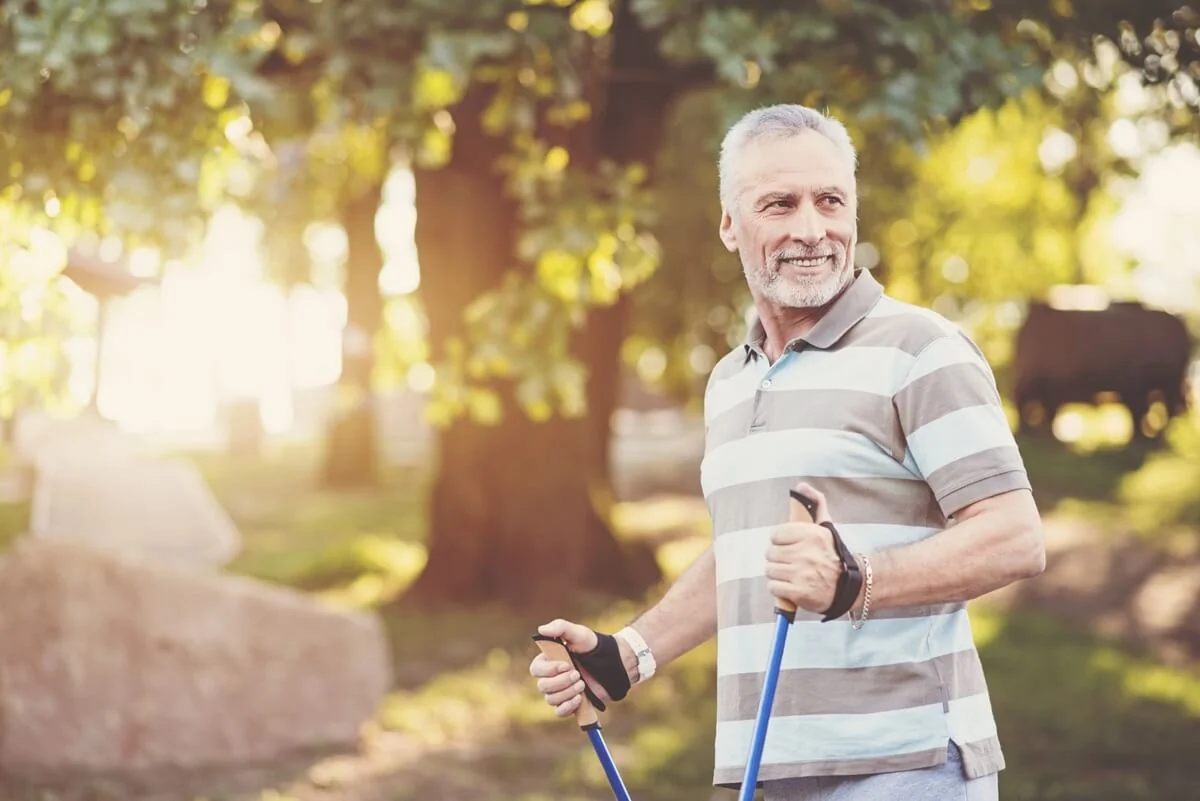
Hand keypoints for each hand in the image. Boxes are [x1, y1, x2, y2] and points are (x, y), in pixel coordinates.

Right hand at [528, 618, 605, 717]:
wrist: (611, 663)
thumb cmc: (592, 645)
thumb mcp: (578, 633)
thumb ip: (560, 627)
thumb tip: (541, 630)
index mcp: (548, 661)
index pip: (536, 670)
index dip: (548, 670)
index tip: (566, 665)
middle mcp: (551, 677)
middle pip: (542, 686)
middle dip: (560, 682)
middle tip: (577, 674)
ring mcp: (560, 691)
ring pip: (551, 699)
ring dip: (567, 692)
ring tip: (582, 684)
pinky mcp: (570, 703)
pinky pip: (559, 712)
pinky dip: (567, 707)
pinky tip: (579, 698)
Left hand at [764, 483, 842, 614]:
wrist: (850, 586)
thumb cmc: (833, 555)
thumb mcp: (826, 527)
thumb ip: (816, 503)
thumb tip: (801, 485)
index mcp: (811, 535)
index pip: (775, 535)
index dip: (780, 542)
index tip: (789, 546)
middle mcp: (805, 553)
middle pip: (770, 553)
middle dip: (778, 559)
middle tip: (790, 562)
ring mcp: (801, 574)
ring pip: (770, 570)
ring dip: (777, 574)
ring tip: (790, 574)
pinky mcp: (799, 593)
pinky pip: (773, 587)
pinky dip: (778, 589)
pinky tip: (790, 587)